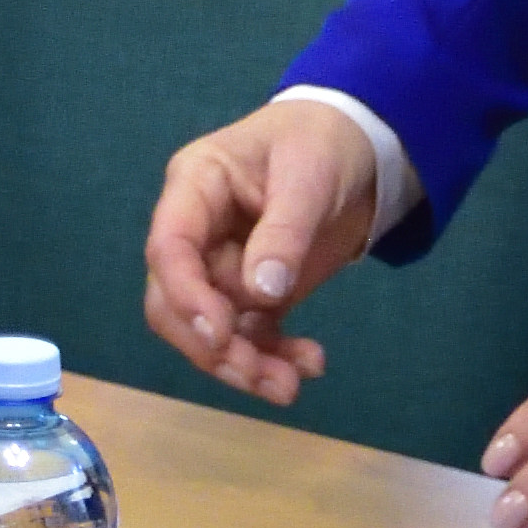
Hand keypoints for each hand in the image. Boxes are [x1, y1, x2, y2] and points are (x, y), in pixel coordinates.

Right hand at [139, 98, 382, 406]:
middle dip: (212, 346)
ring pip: (211, 330)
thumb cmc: (322, 142)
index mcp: (196, 186)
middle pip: (175, 302)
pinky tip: (309, 363)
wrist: (358, 146)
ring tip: (291, 386)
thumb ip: (284, 231)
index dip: (185, 295)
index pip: (169, 247)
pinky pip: (249, 334)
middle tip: (260, 376)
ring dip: (244, 363)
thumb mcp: (309, 175)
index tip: (220, 334)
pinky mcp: (253, 291)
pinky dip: (274, 356)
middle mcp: (198, 232)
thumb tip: (263, 293)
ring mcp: (223, 265)